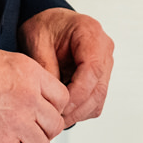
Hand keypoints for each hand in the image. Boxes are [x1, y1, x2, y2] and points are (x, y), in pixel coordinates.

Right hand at [0, 46, 68, 142]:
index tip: (44, 111)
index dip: (52, 106)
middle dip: (43, 128)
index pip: (61, 97)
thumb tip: (36, 93)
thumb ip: (23, 76)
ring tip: (13, 137)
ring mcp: (16, 122)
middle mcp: (27, 97)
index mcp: (27, 72)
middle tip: (29, 127)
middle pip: (54, 124)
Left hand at [19, 8, 114, 124]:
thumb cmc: (44, 27)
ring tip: (56, 118)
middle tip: (55, 118)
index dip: (77, 92)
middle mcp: (104, 48)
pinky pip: (96, 100)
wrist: (50, 24)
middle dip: (77, 107)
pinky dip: (81, 109)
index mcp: (90, 33)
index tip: (60, 106)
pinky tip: (63, 111)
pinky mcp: (101, 77)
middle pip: (98, 88)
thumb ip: (46, 67)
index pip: (92, 69)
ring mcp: (105, 64)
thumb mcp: (36, 40)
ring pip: (99, 98)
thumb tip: (54, 98)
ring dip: (78, 112)